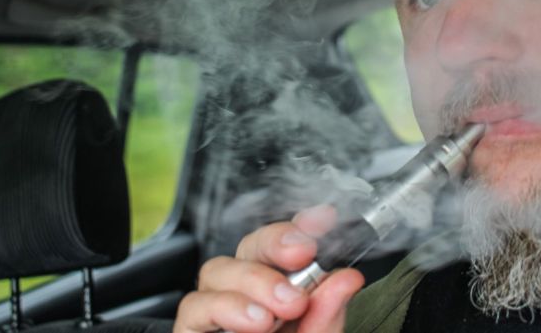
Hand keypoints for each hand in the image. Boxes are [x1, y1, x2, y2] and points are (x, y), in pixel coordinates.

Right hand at [173, 204, 364, 332]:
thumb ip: (326, 317)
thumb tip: (346, 278)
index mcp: (280, 291)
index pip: (285, 245)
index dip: (300, 224)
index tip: (323, 219)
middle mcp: (245, 295)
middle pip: (248, 248)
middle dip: (273, 246)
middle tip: (302, 260)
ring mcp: (215, 313)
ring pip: (217, 272)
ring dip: (250, 282)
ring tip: (276, 311)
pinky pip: (194, 309)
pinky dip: (223, 309)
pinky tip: (251, 323)